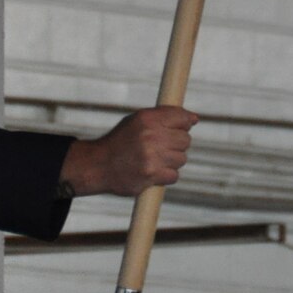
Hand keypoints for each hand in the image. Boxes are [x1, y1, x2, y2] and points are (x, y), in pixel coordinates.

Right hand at [58, 106, 198, 197]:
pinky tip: (154, 171)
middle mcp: (150, 136)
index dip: (185, 123)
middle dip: (178, 144)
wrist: (97, 165)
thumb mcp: (138, 120)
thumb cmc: (121, 141)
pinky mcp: (150, 176)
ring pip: (181, 159)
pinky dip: (167, 175)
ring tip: (155, 160)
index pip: (182, 117)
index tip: (181, 128)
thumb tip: (195, 119)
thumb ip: (165, 116)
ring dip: (172, 161)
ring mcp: (151, 157)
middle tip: (163, 147)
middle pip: (185, 140)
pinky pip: (174, 175)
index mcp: (147, 119)